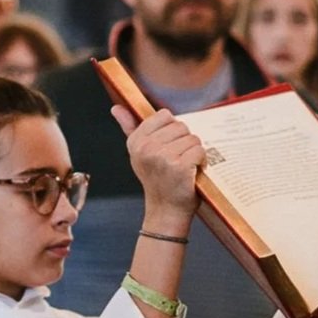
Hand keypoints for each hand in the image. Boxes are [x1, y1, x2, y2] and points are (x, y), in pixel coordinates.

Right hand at [116, 106, 204, 224]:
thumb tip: (116, 107)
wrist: (165, 210)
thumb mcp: (138, 153)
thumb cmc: (155, 179)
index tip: (167, 145)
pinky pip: (200, 150)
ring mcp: (163, 157)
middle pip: (181, 126)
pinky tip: (192, 172)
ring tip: (184, 167)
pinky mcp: (180, 167)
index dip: (172, 130)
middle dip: (184, 142)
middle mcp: (146, 148)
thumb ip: (129, 127)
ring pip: (193, 138)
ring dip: (193, 152)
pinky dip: (201, 161)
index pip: (165, 115)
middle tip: (176, 160)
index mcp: (136, 141)